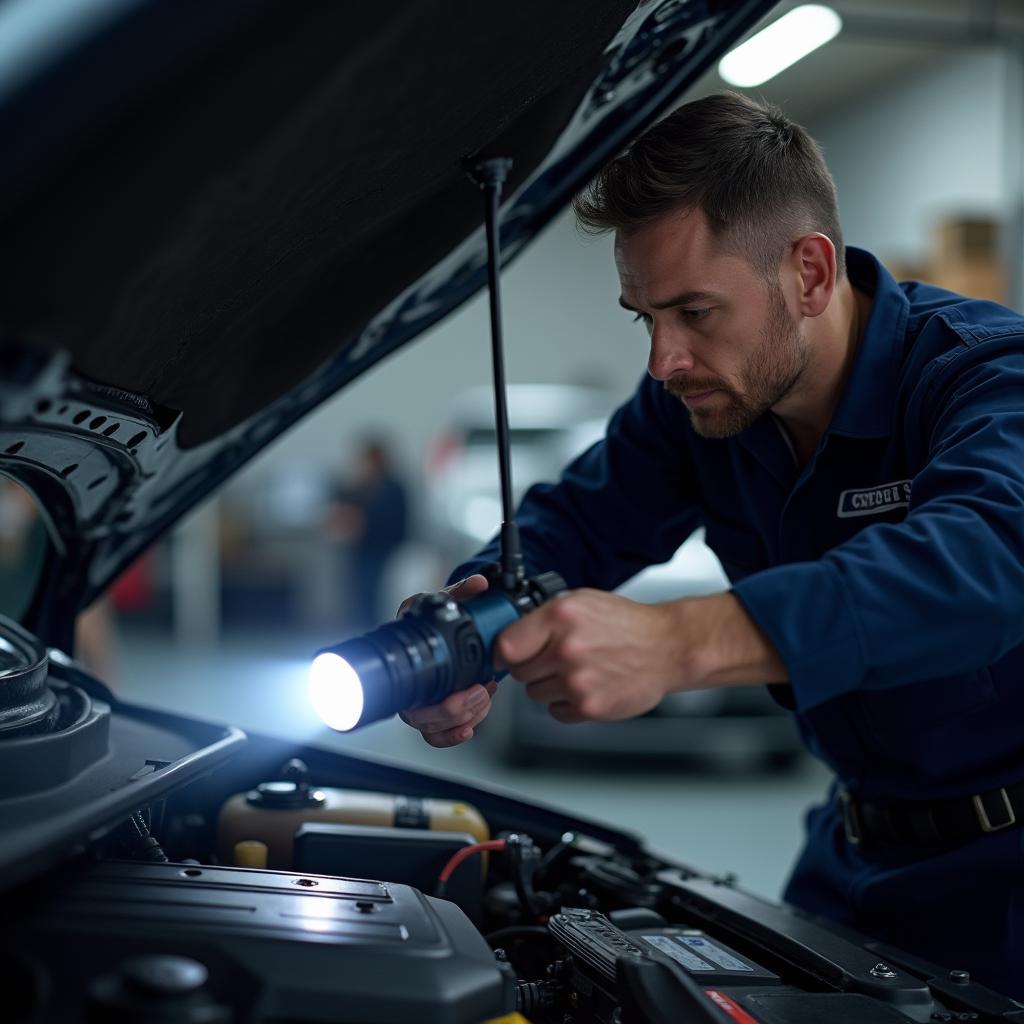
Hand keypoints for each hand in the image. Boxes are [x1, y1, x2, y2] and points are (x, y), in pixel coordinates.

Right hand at [398, 574, 497, 746]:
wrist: (444, 627)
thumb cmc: (434, 617)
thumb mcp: (447, 601)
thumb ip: (462, 592)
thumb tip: (478, 585)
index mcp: (408, 655)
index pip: (406, 681)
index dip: (433, 697)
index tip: (459, 692)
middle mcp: (409, 684)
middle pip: (419, 715)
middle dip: (454, 710)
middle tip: (479, 693)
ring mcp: (420, 702)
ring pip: (431, 727)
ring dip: (462, 717)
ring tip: (484, 698)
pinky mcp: (435, 714)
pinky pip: (437, 734)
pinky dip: (454, 734)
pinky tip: (469, 727)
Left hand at [495, 589, 687, 722]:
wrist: (667, 647)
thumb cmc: (626, 624)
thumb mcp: (580, 602)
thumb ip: (543, 618)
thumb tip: (508, 637)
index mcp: (560, 617)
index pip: (505, 645)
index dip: (505, 652)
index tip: (508, 655)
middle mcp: (566, 649)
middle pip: (519, 672)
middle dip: (533, 666)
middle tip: (555, 659)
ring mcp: (577, 681)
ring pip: (536, 694)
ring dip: (550, 686)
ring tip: (577, 670)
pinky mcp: (589, 707)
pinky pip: (556, 712)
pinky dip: (567, 704)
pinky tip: (587, 686)